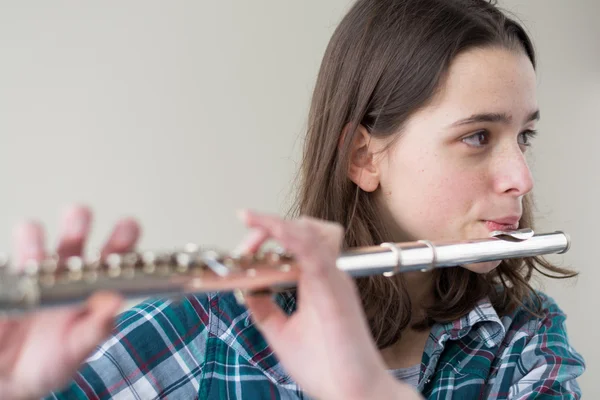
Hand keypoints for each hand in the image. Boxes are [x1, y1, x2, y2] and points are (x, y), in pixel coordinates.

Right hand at [0, 205, 139, 399]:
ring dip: (33, 238)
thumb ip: (97, 328)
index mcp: (94, 284)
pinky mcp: (8, 277)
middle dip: (78, 221)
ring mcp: (34, 271)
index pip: (113, 251)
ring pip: (34, 238)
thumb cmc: (52, 360)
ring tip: (33, 257)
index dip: (122, 237)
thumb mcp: (78, 349)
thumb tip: (117, 302)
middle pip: (75, 233)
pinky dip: (8, 260)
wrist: (9, 378)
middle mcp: (66, 269)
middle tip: (77, 218)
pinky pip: (5, 260)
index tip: (127, 226)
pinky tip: (11, 271)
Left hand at [237, 210, 420, 399]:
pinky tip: (274, 231)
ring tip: (254, 223)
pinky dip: (294, 237)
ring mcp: (333, 279)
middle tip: (245, 236)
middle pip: (304, 229)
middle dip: (270, 226)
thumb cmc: (327, 365)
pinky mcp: (335, 289)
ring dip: (281, 224)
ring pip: (313, 232)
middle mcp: (327, 275)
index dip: (267, 235)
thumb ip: (264, 308)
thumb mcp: (282, 332)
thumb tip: (244, 290)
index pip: (294, 241)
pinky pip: (316, 252)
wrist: (351, 392)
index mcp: (316, 281)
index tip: (243, 245)